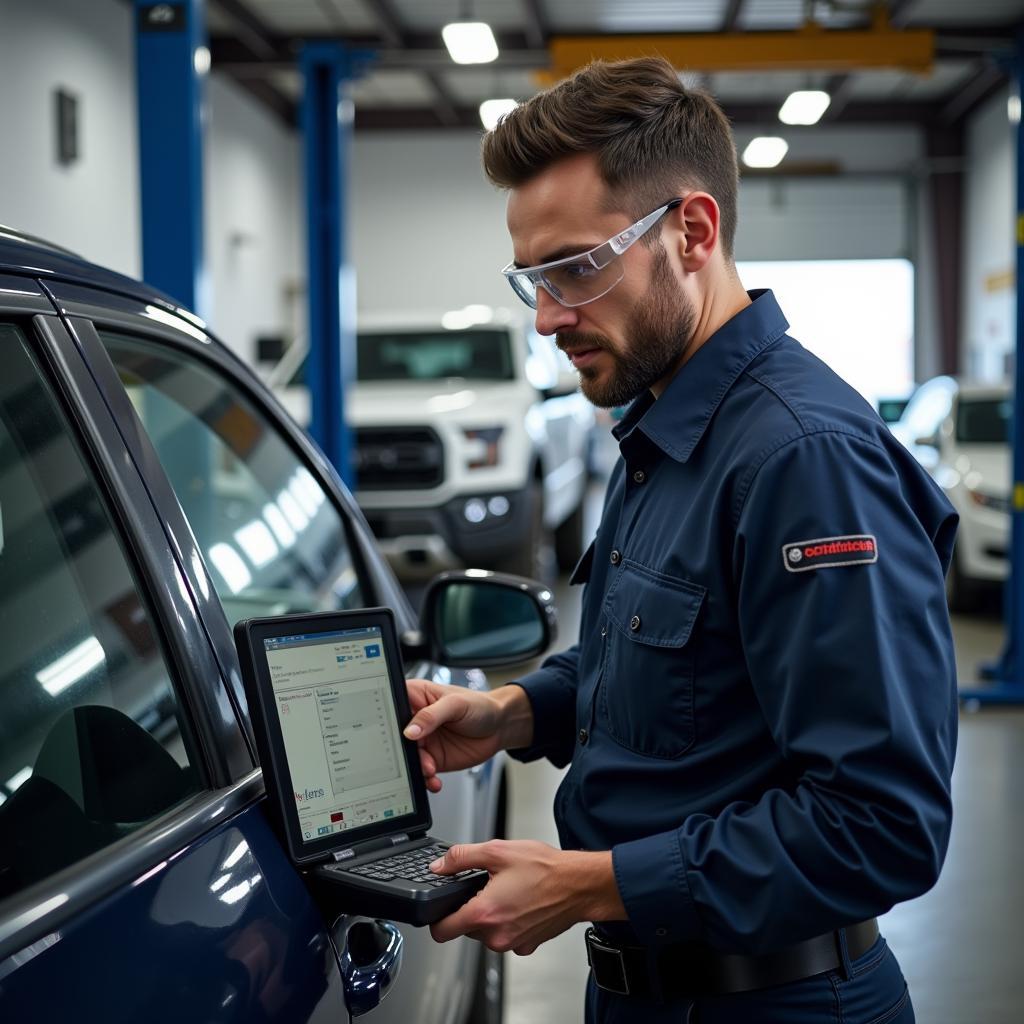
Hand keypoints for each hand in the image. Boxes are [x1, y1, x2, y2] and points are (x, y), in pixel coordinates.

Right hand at [404, 681, 531, 792]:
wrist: (500, 727)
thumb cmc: (480, 706)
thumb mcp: (456, 705)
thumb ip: (431, 716)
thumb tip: (409, 731)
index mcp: (416, 697)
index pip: (392, 707)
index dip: (386, 720)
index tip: (392, 734)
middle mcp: (415, 720)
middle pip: (395, 737)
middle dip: (400, 751)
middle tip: (412, 757)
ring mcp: (423, 741)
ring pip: (407, 758)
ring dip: (415, 767)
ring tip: (429, 769)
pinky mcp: (432, 758)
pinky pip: (421, 772)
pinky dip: (425, 779)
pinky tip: (434, 780)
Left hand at [426, 840, 626, 954]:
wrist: (579, 885)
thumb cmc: (545, 869)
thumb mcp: (498, 851)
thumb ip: (462, 857)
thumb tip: (440, 866)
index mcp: (484, 913)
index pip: (442, 931)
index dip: (437, 918)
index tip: (442, 907)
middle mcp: (496, 936)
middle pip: (465, 929)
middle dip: (471, 907)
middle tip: (488, 885)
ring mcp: (512, 943)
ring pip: (486, 932)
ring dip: (491, 914)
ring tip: (508, 891)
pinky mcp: (526, 946)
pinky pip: (506, 936)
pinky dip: (508, 922)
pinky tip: (521, 903)